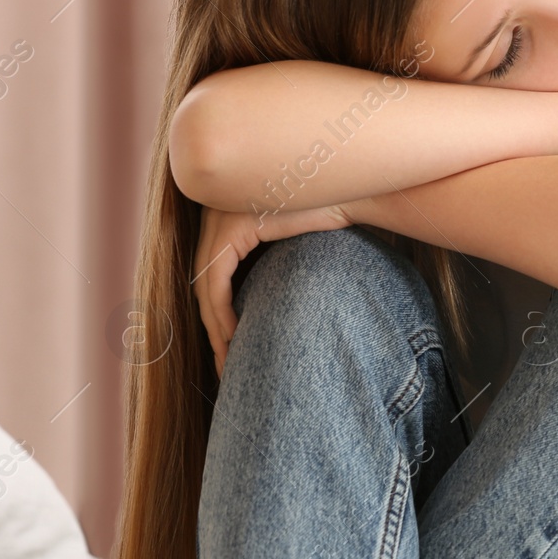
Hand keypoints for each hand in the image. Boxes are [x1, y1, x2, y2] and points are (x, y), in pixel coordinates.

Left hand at [193, 202, 352, 376]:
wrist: (354, 195)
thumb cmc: (332, 219)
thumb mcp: (288, 246)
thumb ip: (264, 264)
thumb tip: (256, 301)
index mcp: (225, 214)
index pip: (211, 274)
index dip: (215, 313)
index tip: (228, 347)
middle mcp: (215, 211)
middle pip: (203, 280)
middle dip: (211, 326)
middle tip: (222, 363)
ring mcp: (220, 216)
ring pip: (205, 283)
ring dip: (214, 325)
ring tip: (227, 357)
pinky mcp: (232, 227)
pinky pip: (215, 279)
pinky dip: (220, 311)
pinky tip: (233, 336)